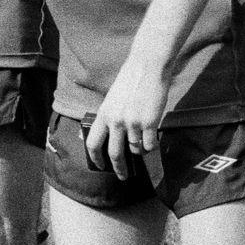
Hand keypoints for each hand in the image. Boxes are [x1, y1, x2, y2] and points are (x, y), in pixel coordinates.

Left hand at [86, 64, 167, 180]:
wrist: (147, 68)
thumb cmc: (129, 82)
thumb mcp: (111, 99)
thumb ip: (108, 116)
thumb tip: (104, 133)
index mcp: (103, 114)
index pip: (92, 142)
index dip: (95, 158)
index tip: (99, 167)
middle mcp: (116, 121)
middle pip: (114, 153)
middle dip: (118, 169)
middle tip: (123, 177)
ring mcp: (133, 123)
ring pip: (135, 149)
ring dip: (138, 150)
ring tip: (142, 144)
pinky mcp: (149, 123)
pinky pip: (150, 145)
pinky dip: (151, 146)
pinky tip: (152, 141)